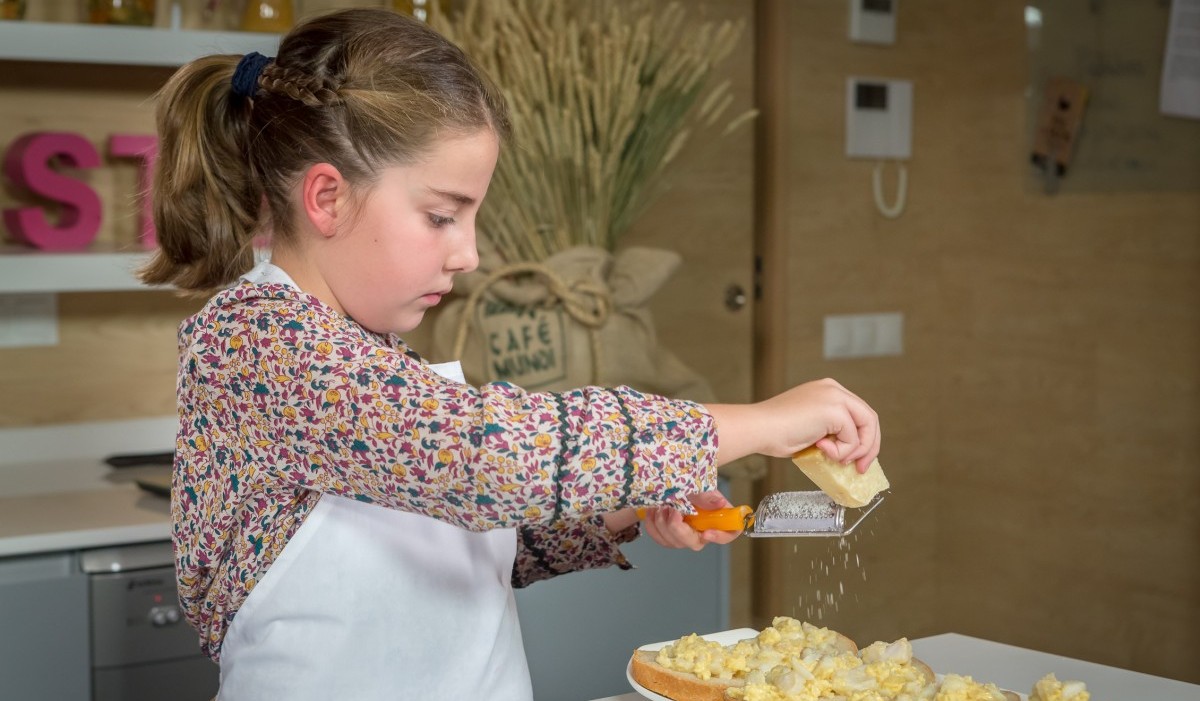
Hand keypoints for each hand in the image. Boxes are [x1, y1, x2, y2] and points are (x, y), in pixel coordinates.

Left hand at [639, 491, 742, 551]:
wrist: (672, 482)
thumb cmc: (690, 483)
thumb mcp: (699, 485)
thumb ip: (706, 496)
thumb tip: (720, 503)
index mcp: (717, 518)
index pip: (728, 534)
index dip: (719, 537)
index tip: (706, 532)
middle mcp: (701, 532)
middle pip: (693, 543)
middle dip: (678, 528)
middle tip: (672, 509)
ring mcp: (683, 536)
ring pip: (673, 542)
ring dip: (663, 523)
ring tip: (662, 505)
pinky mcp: (667, 536)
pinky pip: (658, 537)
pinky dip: (652, 524)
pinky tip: (653, 510)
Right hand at [704, 378, 880, 472]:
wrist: (758, 428)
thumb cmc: (774, 432)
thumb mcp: (811, 428)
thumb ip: (831, 432)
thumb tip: (849, 452)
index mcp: (827, 390)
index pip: (859, 413)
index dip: (864, 438)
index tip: (859, 460)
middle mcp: (833, 389)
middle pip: (869, 418)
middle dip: (869, 447)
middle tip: (861, 468)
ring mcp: (834, 397)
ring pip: (866, 427)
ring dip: (854, 450)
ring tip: (832, 457)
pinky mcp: (834, 409)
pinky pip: (852, 438)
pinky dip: (841, 451)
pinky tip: (820, 448)